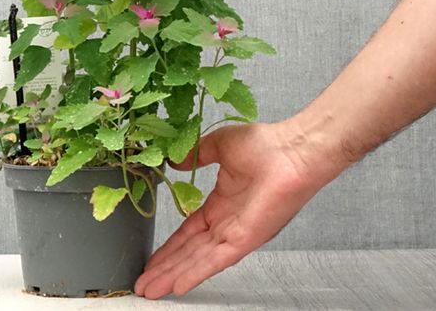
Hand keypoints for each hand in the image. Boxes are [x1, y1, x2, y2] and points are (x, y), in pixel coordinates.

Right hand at [134, 121, 323, 298]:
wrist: (292, 150)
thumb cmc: (265, 145)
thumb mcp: (219, 145)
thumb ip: (196, 155)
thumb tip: (174, 162)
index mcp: (222, 203)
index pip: (189, 232)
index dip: (170, 246)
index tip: (152, 259)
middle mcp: (228, 223)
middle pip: (189, 252)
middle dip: (165, 268)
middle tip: (143, 284)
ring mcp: (237, 234)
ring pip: (198, 260)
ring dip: (173, 275)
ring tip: (151, 290)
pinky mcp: (246, 238)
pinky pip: (216, 259)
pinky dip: (197, 272)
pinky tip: (179, 285)